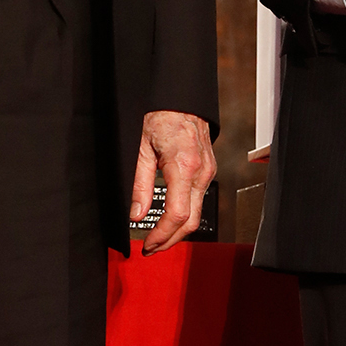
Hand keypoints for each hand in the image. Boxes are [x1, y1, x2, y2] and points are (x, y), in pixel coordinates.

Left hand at [132, 109, 214, 251]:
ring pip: (197, 214)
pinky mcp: (208, 171)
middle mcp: (201, 172)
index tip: (147, 245)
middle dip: (170, 240)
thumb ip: (139, 184)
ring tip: (157, 238)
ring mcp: (208, 172)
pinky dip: (185, 216)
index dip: (162, 235)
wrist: (181, 97)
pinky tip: (170, 220)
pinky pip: (199, 201)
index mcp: (184, 166)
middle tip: (150, 249)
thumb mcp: (141, 148)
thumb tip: (136, 214)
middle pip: (191, 222)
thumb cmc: (159, 115)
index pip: (177, 215)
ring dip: (178, 231)